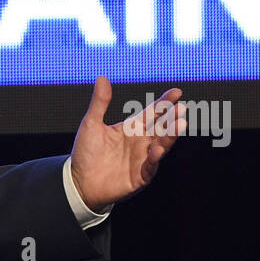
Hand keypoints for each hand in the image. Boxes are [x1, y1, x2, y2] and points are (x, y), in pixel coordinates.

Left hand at [69, 76, 185, 211]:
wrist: (78, 182)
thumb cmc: (85, 153)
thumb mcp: (91, 124)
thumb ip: (100, 103)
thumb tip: (102, 78)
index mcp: (131, 128)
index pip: (152, 113)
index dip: (164, 103)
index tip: (176, 92)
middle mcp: (140, 142)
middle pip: (161, 127)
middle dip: (172, 118)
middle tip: (181, 108)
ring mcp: (142, 158)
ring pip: (161, 145)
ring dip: (170, 136)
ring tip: (180, 124)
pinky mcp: (140, 176)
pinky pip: (150, 166)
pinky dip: (154, 157)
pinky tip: (157, 149)